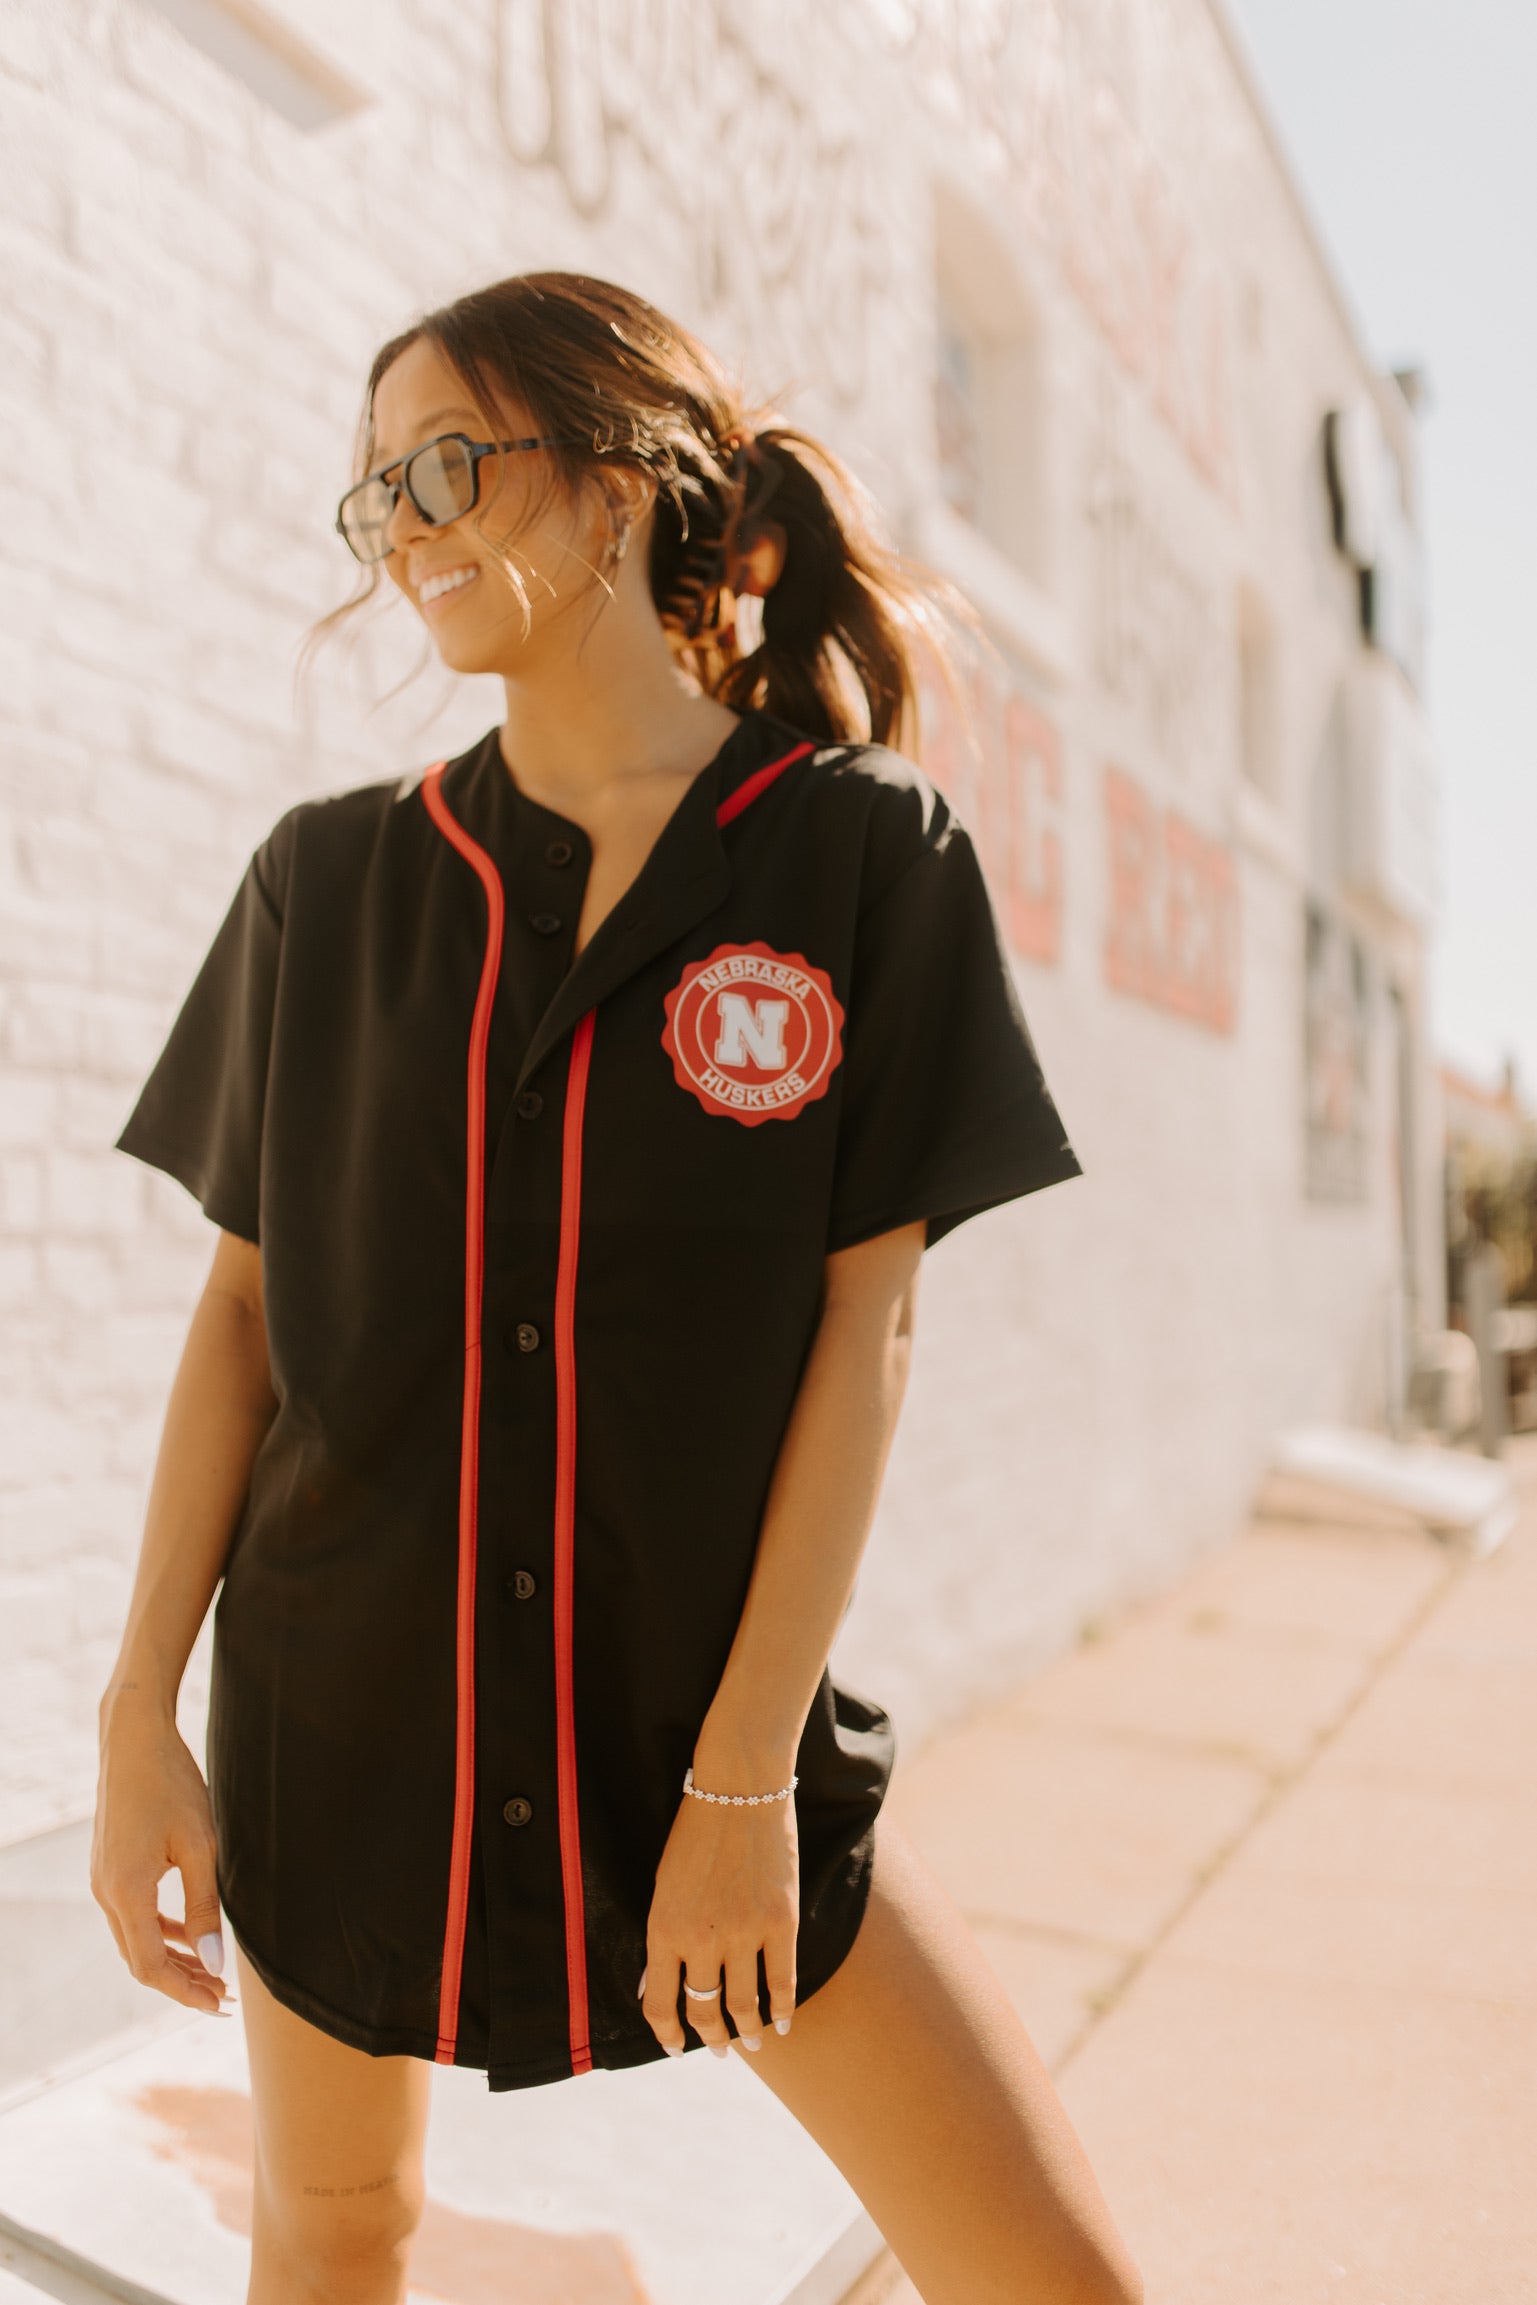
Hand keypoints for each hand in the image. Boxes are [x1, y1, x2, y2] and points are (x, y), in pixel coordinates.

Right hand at [91, 1704, 233, 2016]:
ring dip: (172, 1958)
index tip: (219, 2004)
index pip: (150, 1967)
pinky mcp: (110, 1868)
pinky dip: (161, 1931)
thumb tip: (213, 1963)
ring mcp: (103, 1880)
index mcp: (125, 1892)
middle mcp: (106, 1892)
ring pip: (136, 1939)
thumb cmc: (172, 1785)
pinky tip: (191, 1934)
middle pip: (140, 1960)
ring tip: (211, 1974)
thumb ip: (205, 1907)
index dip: (184, 1991)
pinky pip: (133, 1915)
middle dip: (181, 1982)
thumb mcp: (200, 1846)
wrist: (134, 1739)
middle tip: (222, 1998)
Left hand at [639, 1780, 798, 2057]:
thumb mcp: (662, 1885)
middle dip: (710, 2038)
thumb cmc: (695, 1834)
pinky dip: (781, 2010)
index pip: (659, 2004)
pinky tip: (780, 2024)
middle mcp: (702, 1938)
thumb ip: (662, 1937)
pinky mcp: (781, 1921)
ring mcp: (744, 1932)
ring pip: (743, 2005)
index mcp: (664, 1928)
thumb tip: (655, 1988)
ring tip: (751, 2042)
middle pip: (704, 2011)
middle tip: (720, 2049)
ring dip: (746, 2032)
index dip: (667, 2034)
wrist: (740, 1790)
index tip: (675, 2048)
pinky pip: (782, 1982)